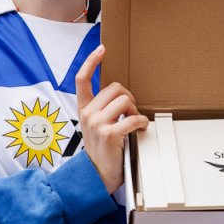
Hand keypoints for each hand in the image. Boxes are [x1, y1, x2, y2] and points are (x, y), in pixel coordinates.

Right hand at [75, 44, 148, 193]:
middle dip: (128, 97)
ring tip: (133, 121)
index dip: (91, 61)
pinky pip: (133, 118)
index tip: (102, 49)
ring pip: (124, 100)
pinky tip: (140, 128)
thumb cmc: (101, 148)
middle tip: (130, 111)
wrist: (97, 175)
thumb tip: (122, 95)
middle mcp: (87, 113)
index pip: (82, 79)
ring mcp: (97, 123)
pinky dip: (141, 122)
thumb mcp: (94, 124)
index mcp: (83, 108)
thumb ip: (102, 107)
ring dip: (134, 109)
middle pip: (114, 88)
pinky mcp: (109, 134)